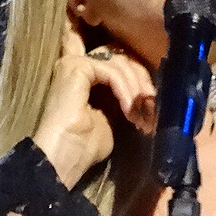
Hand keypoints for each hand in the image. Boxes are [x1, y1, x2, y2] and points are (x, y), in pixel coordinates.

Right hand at [32, 13, 156, 189]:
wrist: (63, 160)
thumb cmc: (84, 147)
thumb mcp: (113, 118)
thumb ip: (124, 99)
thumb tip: (147, 96)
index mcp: (85, 75)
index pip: (114, 55)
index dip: (135, 65)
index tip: (151, 95)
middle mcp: (78, 64)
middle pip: (122, 56)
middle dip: (142, 80)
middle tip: (152, 107)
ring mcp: (75, 63)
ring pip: (120, 61)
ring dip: (137, 88)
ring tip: (141, 115)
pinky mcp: (76, 67)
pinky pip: (111, 70)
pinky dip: (125, 89)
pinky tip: (129, 109)